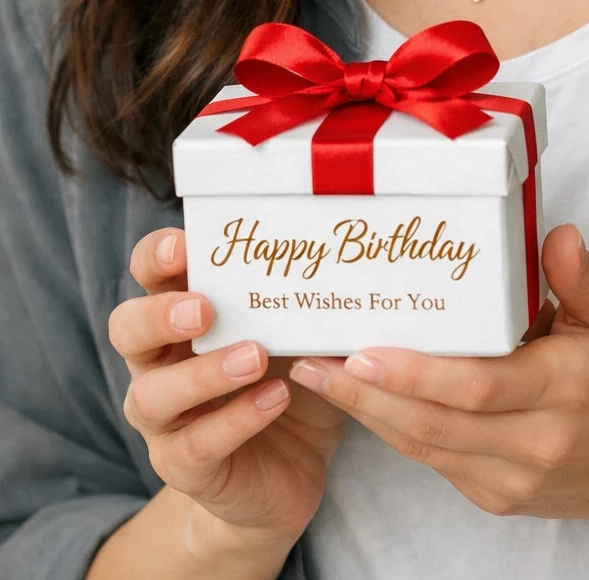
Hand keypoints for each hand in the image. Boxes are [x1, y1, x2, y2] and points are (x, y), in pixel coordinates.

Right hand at [108, 227, 344, 545]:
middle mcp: (158, 364)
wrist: (290, 471)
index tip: (183, 244)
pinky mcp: (184, 467)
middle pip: (126, 330)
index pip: (149, 275)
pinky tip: (276, 398)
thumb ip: (297, 298)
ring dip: (204, 373)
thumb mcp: (295, 333)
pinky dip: (237, 419)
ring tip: (255, 357)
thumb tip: (334, 256)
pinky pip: (198, 444)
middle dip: (159, 315)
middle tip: (204, 309)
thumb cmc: (288, 379)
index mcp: (179, 316)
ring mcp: (165, 420)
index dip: (156, 256)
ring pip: (153, 395)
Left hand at [288, 223, 588, 528]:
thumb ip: (583, 278)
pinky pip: (436, 461)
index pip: (480, 388)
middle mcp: (535, 442)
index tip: (366, 351)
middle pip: (436, 425)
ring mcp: (513, 478)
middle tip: (314, 362)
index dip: (417, 374)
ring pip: (426, 448)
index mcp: (567, 389)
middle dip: (367, 395)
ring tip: (318, 376)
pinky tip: (362, 401)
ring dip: (367, 414)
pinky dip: (395, 430)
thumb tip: (555, 235)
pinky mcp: (497, 496)